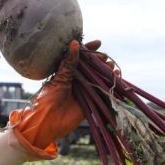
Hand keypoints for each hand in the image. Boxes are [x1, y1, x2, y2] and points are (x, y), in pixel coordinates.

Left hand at [8, 40, 101, 158]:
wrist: (48, 122)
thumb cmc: (48, 99)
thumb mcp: (59, 79)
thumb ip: (69, 64)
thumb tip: (75, 43)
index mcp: (65, 73)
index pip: (78, 57)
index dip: (88, 49)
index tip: (98, 43)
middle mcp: (75, 80)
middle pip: (90, 66)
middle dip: (99, 60)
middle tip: (104, 58)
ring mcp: (83, 90)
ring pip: (98, 76)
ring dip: (106, 70)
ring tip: (110, 66)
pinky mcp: (90, 100)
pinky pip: (102, 90)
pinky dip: (110, 83)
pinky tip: (116, 76)